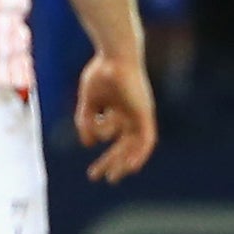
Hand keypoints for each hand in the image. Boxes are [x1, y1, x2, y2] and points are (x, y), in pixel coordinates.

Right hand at [74, 53, 156, 182]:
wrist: (113, 57)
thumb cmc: (100, 73)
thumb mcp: (88, 103)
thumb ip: (86, 123)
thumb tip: (87, 145)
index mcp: (119, 111)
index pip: (114, 139)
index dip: (106, 156)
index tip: (94, 171)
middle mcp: (131, 115)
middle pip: (123, 145)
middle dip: (110, 162)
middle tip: (96, 176)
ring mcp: (139, 114)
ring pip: (133, 145)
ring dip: (124, 162)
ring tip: (112, 177)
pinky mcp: (145, 113)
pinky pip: (146, 138)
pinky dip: (140, 153)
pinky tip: (131, 166)